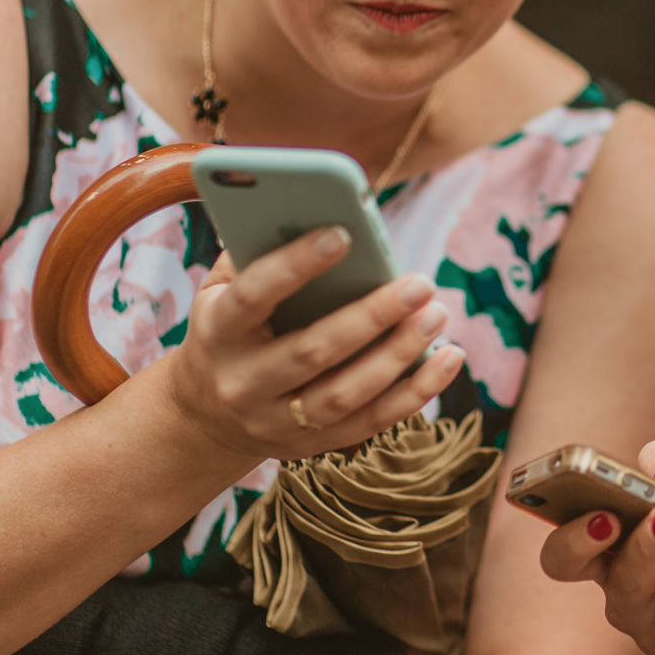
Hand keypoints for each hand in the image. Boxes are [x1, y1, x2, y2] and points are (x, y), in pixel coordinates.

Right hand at [160, 226, 466, 460]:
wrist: (205, 419)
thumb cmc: (230, 331)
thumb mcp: (220, 293)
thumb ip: (253, 251)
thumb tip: (312, 210)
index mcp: (217, 333)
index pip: (253, 296)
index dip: (295, 265)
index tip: (343, 233)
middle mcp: (243, 383)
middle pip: (312, 351)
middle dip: (372, 315)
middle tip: (421, 283)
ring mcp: (276, 421)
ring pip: (346, 393)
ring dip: (400, 354)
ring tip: (437, 313)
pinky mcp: (311, 445)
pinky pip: (371, 422)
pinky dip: (416, 391)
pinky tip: (449, 356)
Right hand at [539, 440, 654, 654]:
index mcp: (602, 545)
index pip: (561, 542)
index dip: (558, 520)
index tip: (571, 492)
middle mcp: (611, 581)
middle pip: (566, 566)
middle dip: (578, 538)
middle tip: (606, 515)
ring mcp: (641, 617)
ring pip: (627, 587)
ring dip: (646, 548)